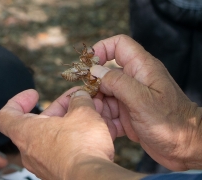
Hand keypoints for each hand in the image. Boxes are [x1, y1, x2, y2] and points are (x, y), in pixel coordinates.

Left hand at [0, 88, 113, 179]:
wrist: (92, 179)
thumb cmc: (81, 145)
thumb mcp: (83, 113)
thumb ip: (79, 100)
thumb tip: (80, 96)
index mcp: (27, 132)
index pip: (6, 116)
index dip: (18, 101)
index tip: (34, 94)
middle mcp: (31, 150)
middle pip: (41, 121)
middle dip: (61, 107)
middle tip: (78, 98)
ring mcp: (44, 163)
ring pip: (55, 134)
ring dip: (71, 120)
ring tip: (91, 110)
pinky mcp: (58, 170)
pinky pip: (64, 147)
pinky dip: (76, 135)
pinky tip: (95, 128)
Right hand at [90, 35, 201, 169]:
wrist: (185, 148)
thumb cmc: (171, 122)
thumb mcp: (142, 100)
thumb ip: (118, 82)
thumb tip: (96, 70)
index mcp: (142, 68)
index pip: (119, 45)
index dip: (102, 49)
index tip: (88, 64)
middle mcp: (134, 80)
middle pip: (105, 74)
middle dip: (92, 87)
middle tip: (83, 101)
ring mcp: (130, 97)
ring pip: (104, 95)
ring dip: (97, 106)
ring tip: (93, 118)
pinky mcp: (127, 113)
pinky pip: (109, 112)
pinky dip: (105, 120)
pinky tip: (106, 130)